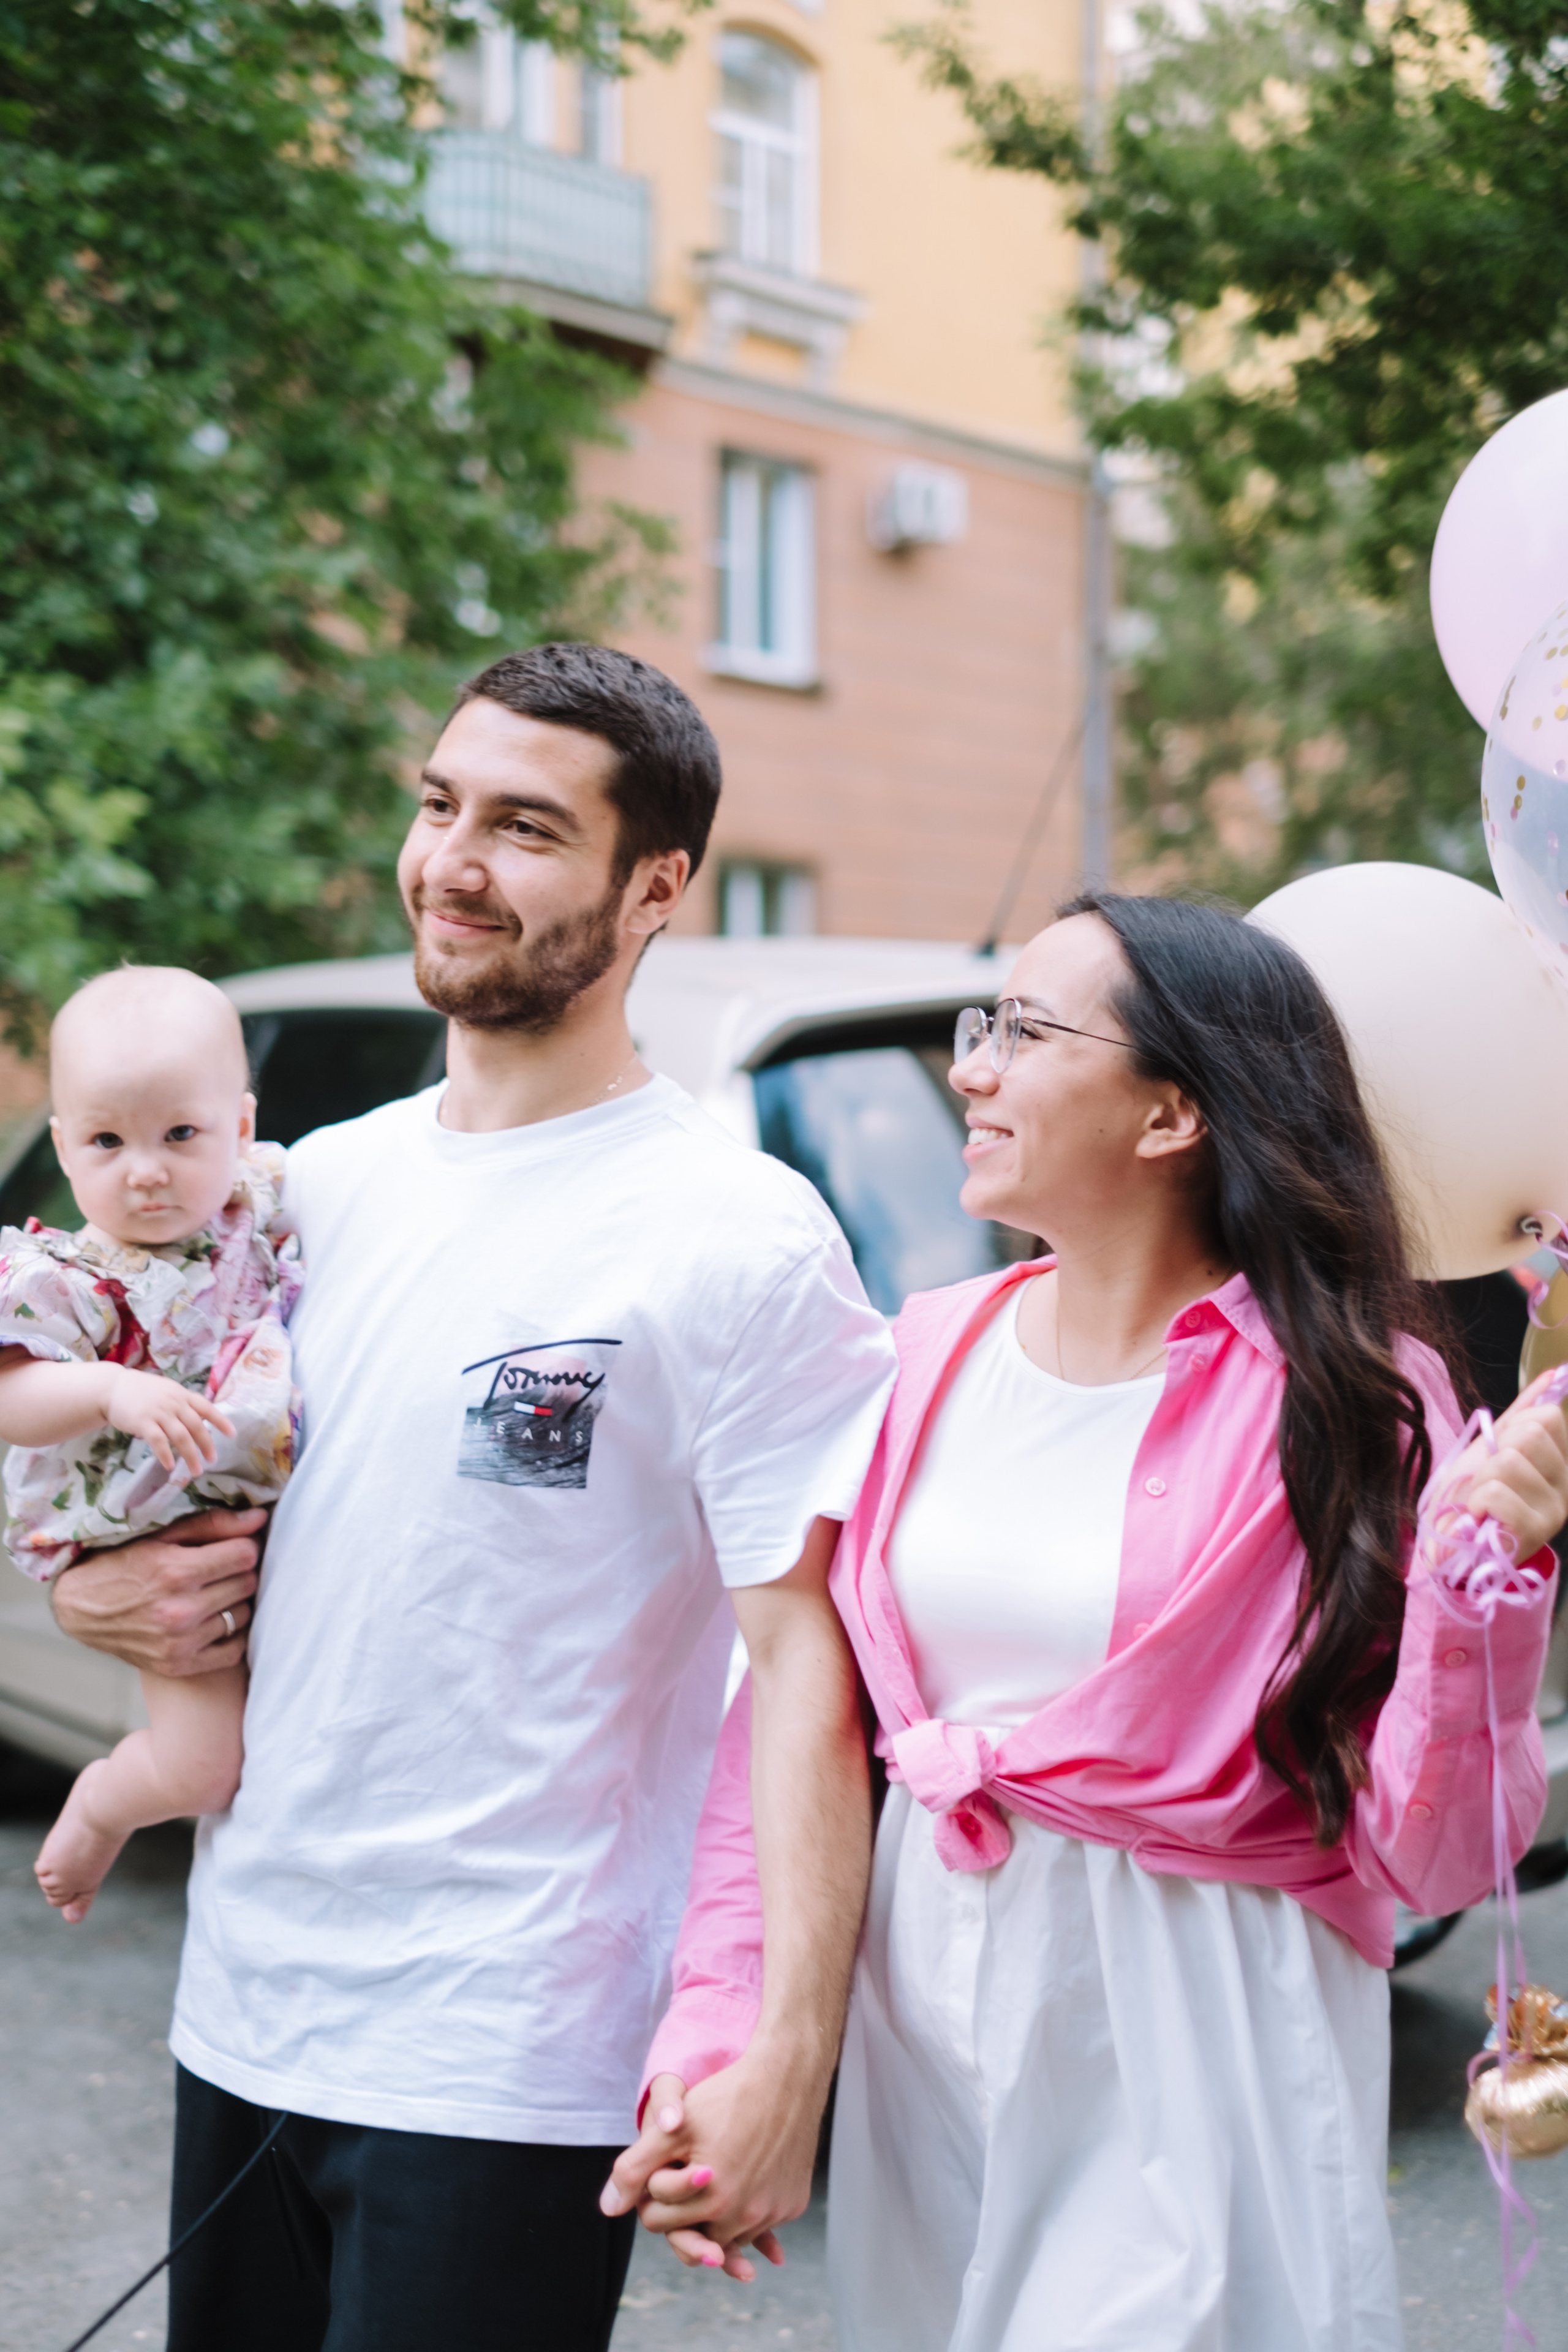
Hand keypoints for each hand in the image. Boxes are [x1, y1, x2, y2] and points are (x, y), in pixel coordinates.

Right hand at [49, 1507, 265, 1674]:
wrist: (80, 1609)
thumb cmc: (123, 1564)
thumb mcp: (162, 1536)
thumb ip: (213, 1525)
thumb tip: (261, 1517)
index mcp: (175, 1572)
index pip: (246, 1556)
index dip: (244, 1547)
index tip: (233, 1547)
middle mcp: (180, 1610)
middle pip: (247, 1584)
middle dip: (239, 1572)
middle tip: (221, 1570)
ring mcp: (180, 1642)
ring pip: (243, 1615)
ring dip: (234, 1602)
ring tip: (213, 1594)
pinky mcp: (179, 1665)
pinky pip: (233, 1650)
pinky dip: (230, 1635)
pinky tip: (214, 1620)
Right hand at [102, 1365, 234, 1478]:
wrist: (113, 1388)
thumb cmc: (142, 1392)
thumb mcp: (167, 1391)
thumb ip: (182, 1404)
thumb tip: (199, 1421)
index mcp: (182, 1395)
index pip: (206, 1407)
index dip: (220, 1421)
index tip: (231, 1434)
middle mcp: (174, 1403)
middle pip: (196, 1426)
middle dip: (206, 1445)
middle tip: (212, 1461)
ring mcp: (159, 1412)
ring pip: (180, 1436)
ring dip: (190, 1455)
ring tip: (196, 1470)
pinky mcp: (143, 1422)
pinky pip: (158, 1441)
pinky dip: (165, 1454)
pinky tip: (170, 1466)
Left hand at [601, 2052, 821, 2282]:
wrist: (788, 2076)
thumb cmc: (727, 2098)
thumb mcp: (673, 2128)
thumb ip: (636, 2168)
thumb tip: (608, 2210)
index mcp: (712, 2201)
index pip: (658, 2222)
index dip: (653, 2194)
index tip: (663, 2167)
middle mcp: (746, 2216)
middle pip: (694, 2232)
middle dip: (682, 2208)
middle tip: (686, 2172)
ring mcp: (773, 2213)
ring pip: (729, 2234)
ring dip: (717, 2214)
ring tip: (712, 2177)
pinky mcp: (793, 2205)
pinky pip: (761, 2223)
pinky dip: (748, 2208)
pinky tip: (743, 2180)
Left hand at [1438, 1372, 1567, 1559]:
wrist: (1451, 1540)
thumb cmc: (1472, 1491)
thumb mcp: (1495, 1444)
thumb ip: (1524, 1410)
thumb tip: (1553, 1374)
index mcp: (1560, 1462)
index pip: (1548, 1416)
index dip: (1513, 1427)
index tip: (1501, 1452)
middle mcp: (1566, 1486)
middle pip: (1529, 1434)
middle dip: (1495, 1452)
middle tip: (1488, 1480)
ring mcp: (1554, 1512)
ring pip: (1509, 1461)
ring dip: (1481, 1479)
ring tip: (1481, 1500)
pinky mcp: (1533, 1533)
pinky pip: (1497, 1493)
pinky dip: (1476, 1501)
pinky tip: (1481, 1517)